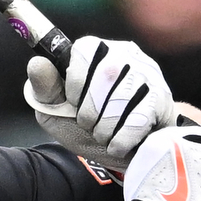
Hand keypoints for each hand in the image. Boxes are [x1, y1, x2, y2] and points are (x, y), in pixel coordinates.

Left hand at [24, 37, 174, 169]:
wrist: (124, 152)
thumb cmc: (87, 126)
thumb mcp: (57, 110)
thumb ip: (45, 88)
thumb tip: (37, 63)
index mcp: (98, 51)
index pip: (86, 49)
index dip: (75, 80)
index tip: (72, 101)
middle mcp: (127, 55)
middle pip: (106, 73)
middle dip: (90, 109)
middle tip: (88, 124)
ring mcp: (149, 75)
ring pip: (123, 96)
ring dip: (105, 126)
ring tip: (102, 134)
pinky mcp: (163, 99)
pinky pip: (140, 117)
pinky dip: (121, 138)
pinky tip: (117, 144)